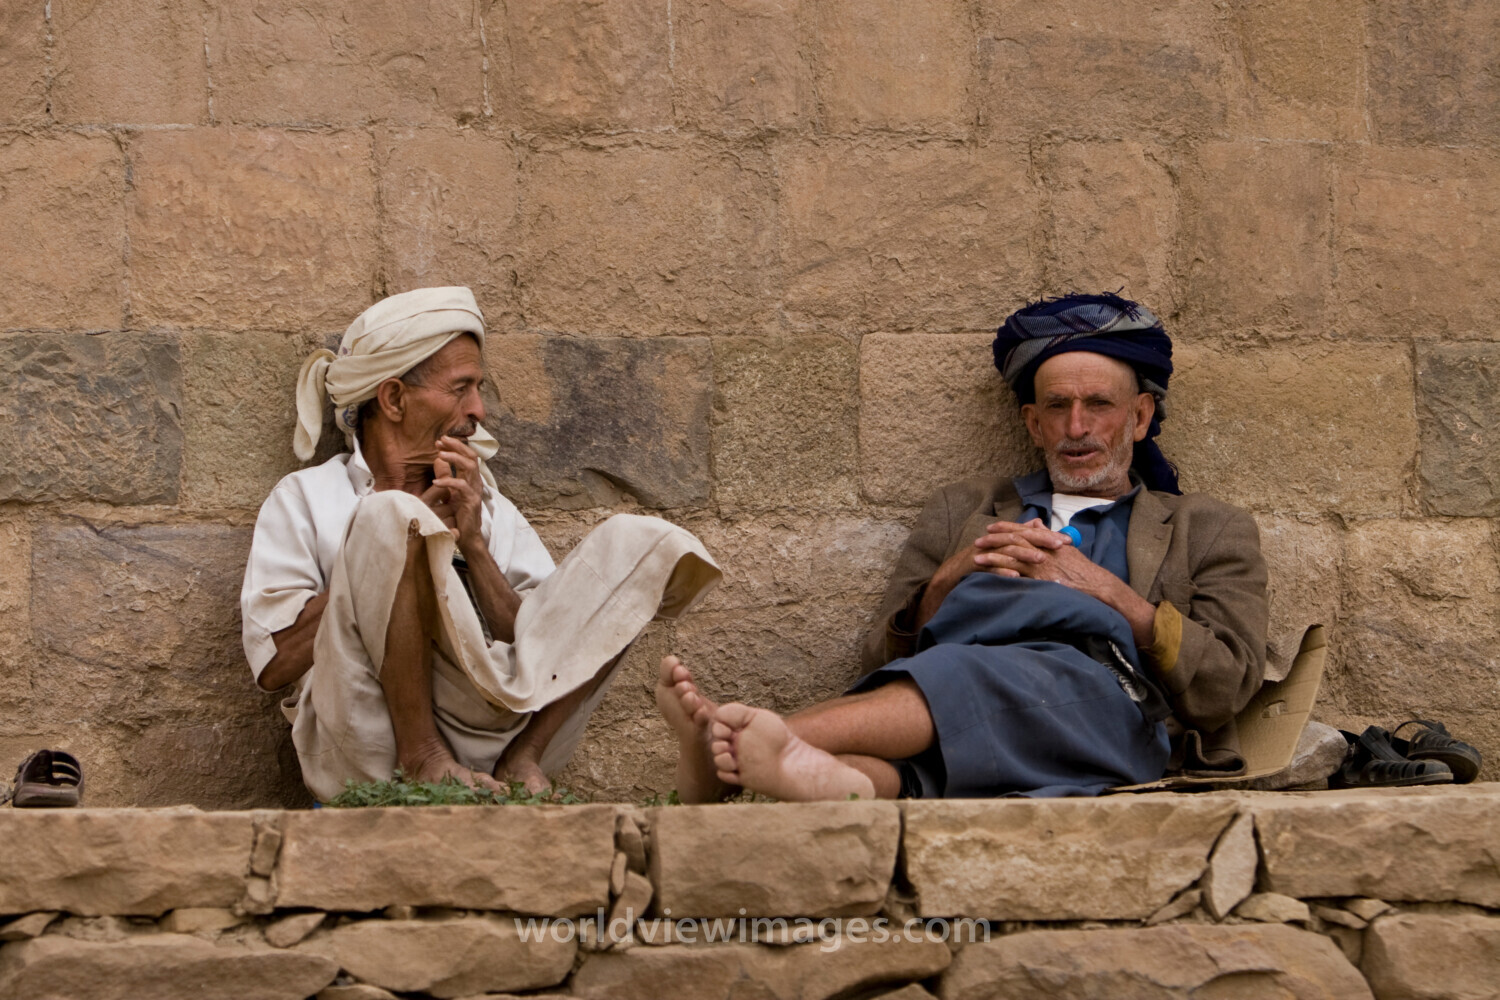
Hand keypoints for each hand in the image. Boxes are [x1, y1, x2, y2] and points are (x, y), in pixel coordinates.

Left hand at [429, 435, 483, 547]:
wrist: (466, 536)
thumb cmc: (458, 515)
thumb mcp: (449, 491)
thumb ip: (445, 475)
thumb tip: (437, 459)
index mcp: (470, 479)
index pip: (467, 456)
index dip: (455, 446)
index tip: (440, 440)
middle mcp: (475, 482)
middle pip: (471, 456)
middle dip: (456, 446)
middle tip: (442, 440)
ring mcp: (475, 491)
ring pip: (469, 467)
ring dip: (454, 458)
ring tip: (439, 454)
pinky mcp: (471, 501)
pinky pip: (461, 487)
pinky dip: (448, 482)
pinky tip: (435, 482)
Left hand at [979, 519, 1120, 598]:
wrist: (1096, 584)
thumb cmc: (1082, 569)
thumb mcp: (1066, 548)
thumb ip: (1048, 536)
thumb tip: (1037, 525)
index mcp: (1048, 541)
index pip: (1023, 530)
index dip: (1005, 528)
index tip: (990, 528)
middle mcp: (1043, 550)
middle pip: (1013, 540)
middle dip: (993, 540)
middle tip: (977, 541)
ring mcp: (1042, 565)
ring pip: (1012, 557)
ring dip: (992, 558)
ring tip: (976, 558)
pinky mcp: (1041, 580)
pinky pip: (1018, 576)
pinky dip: (1003, 574)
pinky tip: (989, 576)